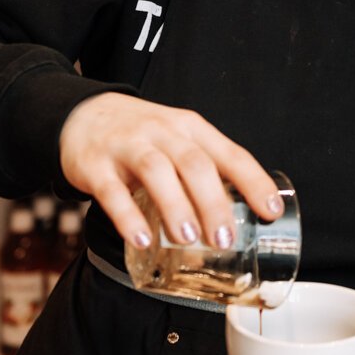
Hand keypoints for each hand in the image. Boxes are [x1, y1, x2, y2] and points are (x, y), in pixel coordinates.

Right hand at [59, 92, 282, 251]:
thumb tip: (238, 218)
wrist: (83, 114)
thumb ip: (205, 172)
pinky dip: (127, 216)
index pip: (229, 153)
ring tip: (188, 239)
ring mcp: (128, 146)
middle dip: (213, 202)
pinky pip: (112, 191)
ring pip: (157, 171)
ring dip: (176, 206)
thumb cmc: (143, 135)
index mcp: (191, 129)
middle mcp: (163, 132)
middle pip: (195, 164)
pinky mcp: (95, 165)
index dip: (253, 181)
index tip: (271, 210)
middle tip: (224, 239)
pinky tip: (141, 240)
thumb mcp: (179, 140)